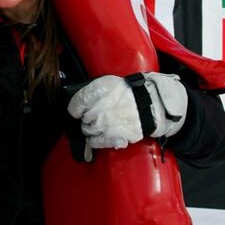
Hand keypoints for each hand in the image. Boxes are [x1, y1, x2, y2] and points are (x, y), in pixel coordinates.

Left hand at [68, 72, 186, 151]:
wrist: (149, 104)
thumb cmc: (128, 92)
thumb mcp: (106, 82)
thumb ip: (90, 91)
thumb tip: (78, 101)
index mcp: (96, 93)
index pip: (75, 105)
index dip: (75, 108)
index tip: (78, 109)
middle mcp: (98, 110)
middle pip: (82, 119)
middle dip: (85, 117)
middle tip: (93, 115)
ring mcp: (106, 125)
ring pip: (88, 130)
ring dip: (90, 128)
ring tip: (98, 123)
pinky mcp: (114, 137)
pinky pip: (96, 142)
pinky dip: (94, 140)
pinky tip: (97, 136)